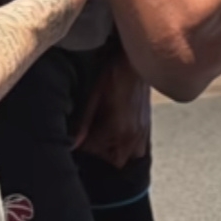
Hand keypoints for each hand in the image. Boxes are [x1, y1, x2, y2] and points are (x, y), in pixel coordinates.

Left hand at [72, 48, 151, 167]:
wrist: (136, 61)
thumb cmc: (114, 75)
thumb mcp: (94, 96)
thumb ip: (84, 123)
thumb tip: (72, 144)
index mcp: (119, 131)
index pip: (94, 151)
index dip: (82, 143)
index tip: (78, 133)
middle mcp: (133, 138)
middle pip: (111, 159)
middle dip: (98, 149)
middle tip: (90, 132)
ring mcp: (143, 135)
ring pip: (124, 156)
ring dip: (112, 148)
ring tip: (103, 130)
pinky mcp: (147, 128)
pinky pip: (134, 148)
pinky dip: (123, 143)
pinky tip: (116, 127)